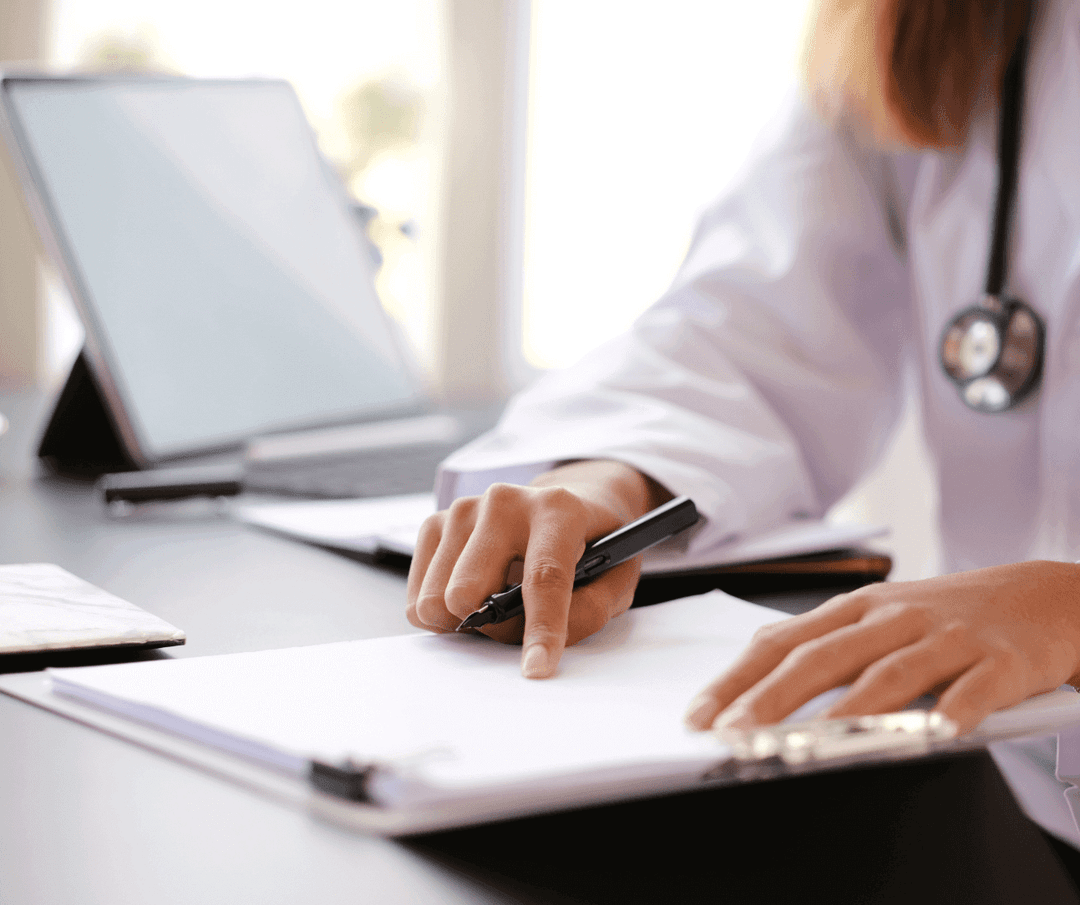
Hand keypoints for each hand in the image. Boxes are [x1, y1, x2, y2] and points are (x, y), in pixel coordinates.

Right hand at [406, 460, 670, 678]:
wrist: (561, 504)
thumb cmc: (590, 545)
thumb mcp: (616, 577)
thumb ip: (590, 610)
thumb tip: (539, 644)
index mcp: (558, 509)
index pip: (544, 576)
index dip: (541, 628)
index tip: (536, 669)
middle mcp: (505, 502)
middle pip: (469, 591)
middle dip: (489, 624)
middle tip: (515, 617)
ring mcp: (464, 509)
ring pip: (437, 600)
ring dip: (464, 618)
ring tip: (495, 600)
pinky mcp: (435, 523)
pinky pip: (417, 599)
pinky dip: (442, 611)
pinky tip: (472, 591)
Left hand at [685, 561, 1079, 734]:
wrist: (1044, 595)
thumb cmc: (946, 614)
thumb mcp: (879, 618)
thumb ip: (825, 645)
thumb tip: (757, 677)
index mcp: (856, 610)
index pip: (781, 643)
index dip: (737, 679)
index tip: (701, 715)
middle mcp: (893, 619)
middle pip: (822, 658)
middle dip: (772, 699)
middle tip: (735, 735)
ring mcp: (946, 638)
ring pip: (889, 675)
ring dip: (846, 713)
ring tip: (810, 747)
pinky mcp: (1002, 661)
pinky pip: (975, 690)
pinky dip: (954, 710)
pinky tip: (934, 734)